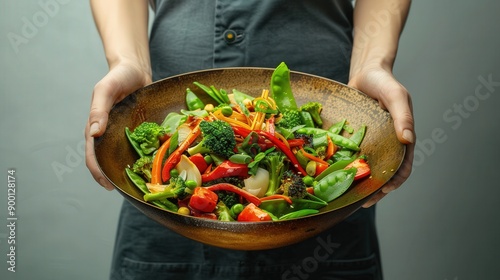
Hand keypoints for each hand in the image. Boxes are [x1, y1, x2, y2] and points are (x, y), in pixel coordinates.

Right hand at [85, 62, 151, 189]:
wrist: (135, 68)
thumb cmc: (118, 76)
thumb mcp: (105, 90)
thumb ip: (98, 110)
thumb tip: (93, 134)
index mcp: (97, 127)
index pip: (93, 155)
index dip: (97, 172)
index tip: (107, 186)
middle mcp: (109, 133)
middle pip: (108, 160)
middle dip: (115, 176)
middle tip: (128, 191)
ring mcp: (123, 133)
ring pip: (124, 155)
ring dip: (130, 169)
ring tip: (142, 184)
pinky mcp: (137, 130)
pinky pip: (140, 146)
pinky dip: (144, 156)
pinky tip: (155, 166)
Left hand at [348, 65, 414, 206]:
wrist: (365, 72)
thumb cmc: (383, 82)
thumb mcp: (396, 95)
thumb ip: (403, 116)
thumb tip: (407, 140)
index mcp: (401, 138)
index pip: (403, 166)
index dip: (396, 181)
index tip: (384, 190)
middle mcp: (386, 143)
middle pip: (383, 172)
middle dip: (375, 189)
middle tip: (362, 201)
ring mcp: (370, 142)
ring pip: (366, 167)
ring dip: (360, 183)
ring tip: (348, 196)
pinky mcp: (355, 138)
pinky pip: (350, 155)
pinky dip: (345, 166)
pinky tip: (334, 175)